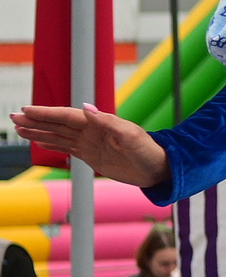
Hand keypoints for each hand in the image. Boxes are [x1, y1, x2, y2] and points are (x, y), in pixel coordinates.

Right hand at [10, 104, 169, 189]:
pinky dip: (52, 144)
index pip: (66, 117)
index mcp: (99, 124)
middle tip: (13, 117)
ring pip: (59, 135)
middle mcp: (92, 131)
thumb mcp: (130, 136)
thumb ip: (108, 122)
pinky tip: (40, 141)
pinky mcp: (92, 156)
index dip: (46, 113)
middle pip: (58, 124)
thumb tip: (85, 107)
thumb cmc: (149, 151)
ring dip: (39, 131)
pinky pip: (67, 148)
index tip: (26, 110)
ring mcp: (91, 143)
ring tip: (20, 128)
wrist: (159, 169)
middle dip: (36, 120)